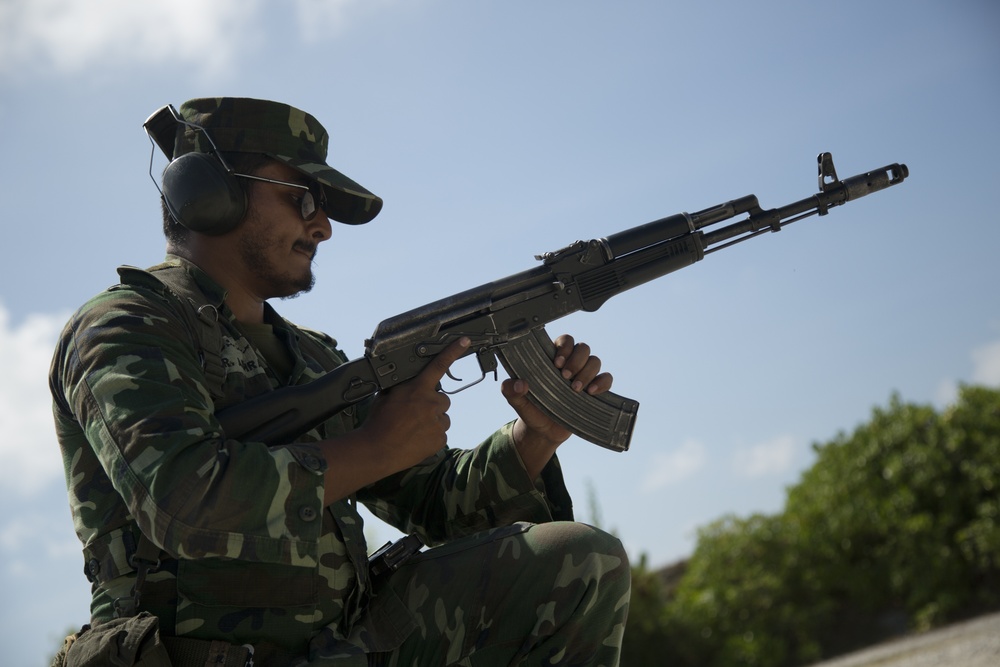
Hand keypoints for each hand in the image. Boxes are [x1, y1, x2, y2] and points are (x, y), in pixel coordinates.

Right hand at [360, 336, 470, 469]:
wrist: (377, 450)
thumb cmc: (378, 422)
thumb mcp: (385, 396)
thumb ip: (401, 386)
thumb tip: (406, 382)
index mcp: (417, 389)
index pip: (438, 365)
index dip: (453, 351)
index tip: (465, 341)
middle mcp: (431, 403)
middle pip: (442, 399)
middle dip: (433, 405)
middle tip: (415, 415)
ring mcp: (437, 422)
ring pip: (442, 418)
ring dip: (433, 421)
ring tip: (413, 429)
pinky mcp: (440, 439)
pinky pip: (440, 435)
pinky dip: (431, 437)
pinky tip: (416, 439)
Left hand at [501, 334, 612, 477]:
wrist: (543, 432)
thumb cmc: (531, 410)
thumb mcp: (517, 401)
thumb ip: (511, 391)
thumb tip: (518, 383)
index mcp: (552, 360)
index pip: (565, 341)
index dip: (564, 347)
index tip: (557, 363)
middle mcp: (571, 365)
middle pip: (583, 348)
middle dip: (576, 360)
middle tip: (565, 377)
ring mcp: (584, 376)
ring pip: (595, 361)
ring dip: (587, 373)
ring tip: (575, 390)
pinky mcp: (595, 390)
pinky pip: (607, 378)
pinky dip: (602, 383)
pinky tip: (591, 392)